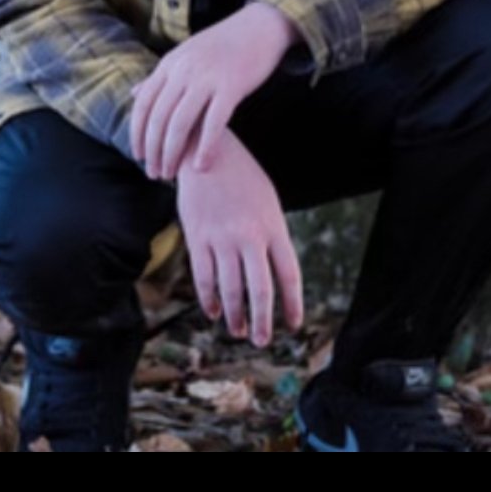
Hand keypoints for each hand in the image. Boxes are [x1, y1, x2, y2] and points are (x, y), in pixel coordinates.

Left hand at [130, 3, 297, 184]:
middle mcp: (183, 70)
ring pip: (180, 123)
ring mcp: (206, 78)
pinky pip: (213, 123)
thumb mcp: (184, 55)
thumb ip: (160, 76)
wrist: (259, 26)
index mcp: (169, 64)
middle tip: (154, 174)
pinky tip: (202, 166)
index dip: (137, 133)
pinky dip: (205, 148)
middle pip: (158, 118)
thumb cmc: (222, 45)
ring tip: (171, 174)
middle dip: (153, 151)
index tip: (138, 156)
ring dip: (172, 154)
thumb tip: (135, 93)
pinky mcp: (231, 86)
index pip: (143, 104)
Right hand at [177, 131, 304, 348]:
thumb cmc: (242, 178)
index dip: (292, 304)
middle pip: (259, 290)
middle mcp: (249, 236)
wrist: (205, 150)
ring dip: (234, 316)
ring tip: (237, 332)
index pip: (289, 275)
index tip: (293, 325)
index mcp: (274, 226)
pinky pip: (203, 277)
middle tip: (262, 341)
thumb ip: (272, 238)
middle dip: (261, 321)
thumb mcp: (268, 202)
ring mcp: (221, 238)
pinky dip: (209, 299)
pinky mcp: (197, 237)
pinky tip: (214, 312)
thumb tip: (275, 276)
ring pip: (230, 288)